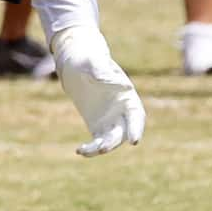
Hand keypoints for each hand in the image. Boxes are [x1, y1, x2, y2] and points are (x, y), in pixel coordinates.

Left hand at [49, 24, 145, 156]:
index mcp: (127, 95)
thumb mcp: (94, 63)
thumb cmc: (88, 60)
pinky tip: (79, 150)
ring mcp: (110, 120)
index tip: (133, 141)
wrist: (75, 64)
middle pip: (124, 131)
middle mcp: (121, 111)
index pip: (136, 115)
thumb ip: (106, 74)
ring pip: (110, 140)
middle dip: (115, 142)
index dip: (136, 128)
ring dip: (101, 147)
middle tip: (102, 148)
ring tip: (85, 150)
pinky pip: (97, 142)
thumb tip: (125, 86)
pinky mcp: (97, 127)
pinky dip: (91, 149)